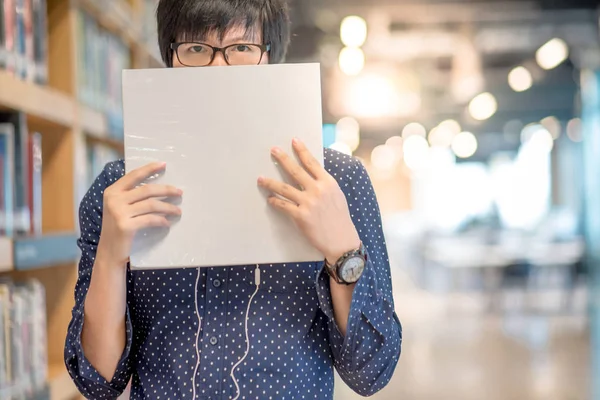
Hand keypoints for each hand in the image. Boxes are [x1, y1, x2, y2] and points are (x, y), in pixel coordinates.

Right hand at [97, 162, 182, 267]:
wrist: (109, 251)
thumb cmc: (118, 228)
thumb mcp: (120, 208)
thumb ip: (131, 196)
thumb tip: (157, 186)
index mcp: (112, 191)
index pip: (134, 176)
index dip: (149, 169)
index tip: (163, 164)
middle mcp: (114, 199)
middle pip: (147, 190)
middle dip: (166, 190)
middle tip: (180, 192)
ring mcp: (119, 212)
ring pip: (151, 204)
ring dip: (168, 207)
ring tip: (178, 211)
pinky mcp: (126, 226)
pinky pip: (151, 219)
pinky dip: (162, 220)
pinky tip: (167, 223)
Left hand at [257, 139, 360, 263]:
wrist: (342, 240)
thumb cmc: (340, 219)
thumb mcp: (337, 196)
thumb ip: (324, 184)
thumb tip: (312, 176)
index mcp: (328, 183)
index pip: (312, 162)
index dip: (302, 150)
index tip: (294, 141)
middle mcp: (318, 190)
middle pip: (296, 171)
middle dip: (283, 159)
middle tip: (273, 150)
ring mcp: (308, 203)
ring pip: (284, 188)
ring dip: (270, 182)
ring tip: (261, 178)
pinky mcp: (301, 216)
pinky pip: (283, 205)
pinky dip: (275, 202)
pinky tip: (269, 199)